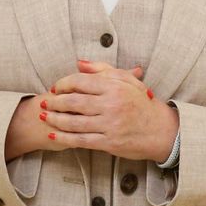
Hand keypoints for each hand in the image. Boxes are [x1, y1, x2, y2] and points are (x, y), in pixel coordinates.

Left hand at [41, 60, 177, 162]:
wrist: (162, 131)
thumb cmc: (142, 104)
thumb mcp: (127, 81)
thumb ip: (102, 70)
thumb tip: (79, 63)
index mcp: (114, 87)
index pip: (80, 81)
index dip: (63, 84)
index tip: (55, 88)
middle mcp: (111, 105)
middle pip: (73, 101)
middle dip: (55, 102)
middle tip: (44, 102)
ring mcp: (109, 124)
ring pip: (74, 121)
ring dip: (55, 119)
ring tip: (43, 117)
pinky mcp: (109, 142)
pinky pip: (81, 140)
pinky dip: (64, 137)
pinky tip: (53, 134)